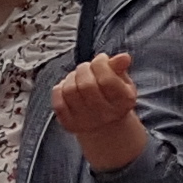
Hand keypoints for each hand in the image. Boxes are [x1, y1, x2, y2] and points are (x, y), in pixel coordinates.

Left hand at [51, 51, 145, 171]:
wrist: (105, 125)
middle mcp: (105, 115)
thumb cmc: (113, 96)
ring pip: (70, 91)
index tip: (101, 59)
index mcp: (123, 102)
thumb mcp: (122, 81)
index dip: (100, 63)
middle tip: (87, 68)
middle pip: (86, 85)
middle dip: (84, 69)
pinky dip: (60, 89)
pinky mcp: (70, 124)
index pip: (107, 79)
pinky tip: (68, 88)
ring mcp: (86, 122)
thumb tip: (124, 57)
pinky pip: (58, 102)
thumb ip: (120, 68)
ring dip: (71, 77)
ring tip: (78, 77)